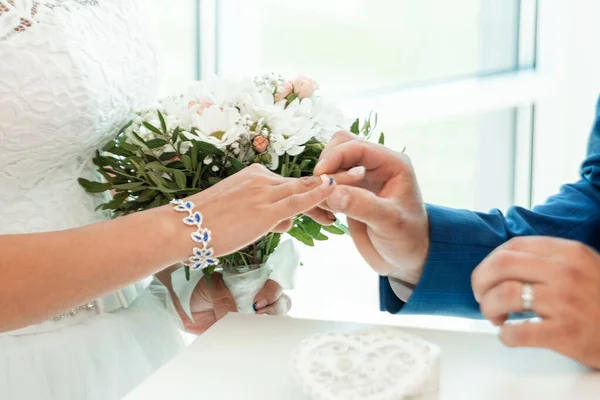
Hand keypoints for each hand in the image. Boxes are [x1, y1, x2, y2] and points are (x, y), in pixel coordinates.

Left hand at [172, 273, 290, 334]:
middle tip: (258, 314)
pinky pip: (258, 333)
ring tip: (254, 325)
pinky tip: (250, 335)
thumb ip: (224, 299)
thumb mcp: (211, 286)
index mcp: (252, 278)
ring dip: (270, 321)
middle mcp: (257, 294)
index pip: (275, 281)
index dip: (273, 291)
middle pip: (281, 301)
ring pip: (275, 317)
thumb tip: (234, 316)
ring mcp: (251, 312)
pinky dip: (259, 335)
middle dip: (275, 308)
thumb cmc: (196, 287)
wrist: (178, 303)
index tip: (258, 301)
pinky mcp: (243, 328)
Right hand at [180, 163, 344, 257]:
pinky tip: (336, 187)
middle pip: (305, 182)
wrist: (181, 227)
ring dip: (337, 185)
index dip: (317, 186)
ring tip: (361, 179)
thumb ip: (266, 216)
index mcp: (255, 178)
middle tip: (360, 173)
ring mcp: (264, 192)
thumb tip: (284, 222)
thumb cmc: (204, 226)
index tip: (339, 182)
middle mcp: (262, 179)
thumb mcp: (239, 217)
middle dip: (336, 179)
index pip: (292, 183)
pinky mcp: (264, 209)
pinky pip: (298, 199)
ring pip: (306, 188)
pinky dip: (319, 192)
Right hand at [313, 131, 428, 283]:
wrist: (406, 259)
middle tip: (320, 189)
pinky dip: (320, 191)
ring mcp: (361, 178)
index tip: (320, 176)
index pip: (357, 147)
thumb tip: (332, 191)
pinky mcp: (350, 192)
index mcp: (392, 164)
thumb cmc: (407, 239)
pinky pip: (328, 182)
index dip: (336, 156)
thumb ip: (363, 206)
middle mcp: (376, 165)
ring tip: (321, 202)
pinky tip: (323, 210)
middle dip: (327, 164)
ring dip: (322, 178)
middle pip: (341, 146)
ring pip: (332, 162)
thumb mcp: (389, 223)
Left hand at [472, 236, 599, 368]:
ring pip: (504, 295)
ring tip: (496, 317)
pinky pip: (519, 332)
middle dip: (481, 281)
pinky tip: (509, 336)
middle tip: (482, 295)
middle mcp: (565, 273)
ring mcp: (565, 302)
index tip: (487, 275)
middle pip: (501, 265)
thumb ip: (549, 259)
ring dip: (489, 307)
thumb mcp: (583, 266)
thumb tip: (502, 263)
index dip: (490, 261)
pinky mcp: (565, 333)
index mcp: (568, 252)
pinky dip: (505, 335)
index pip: (513, 246)